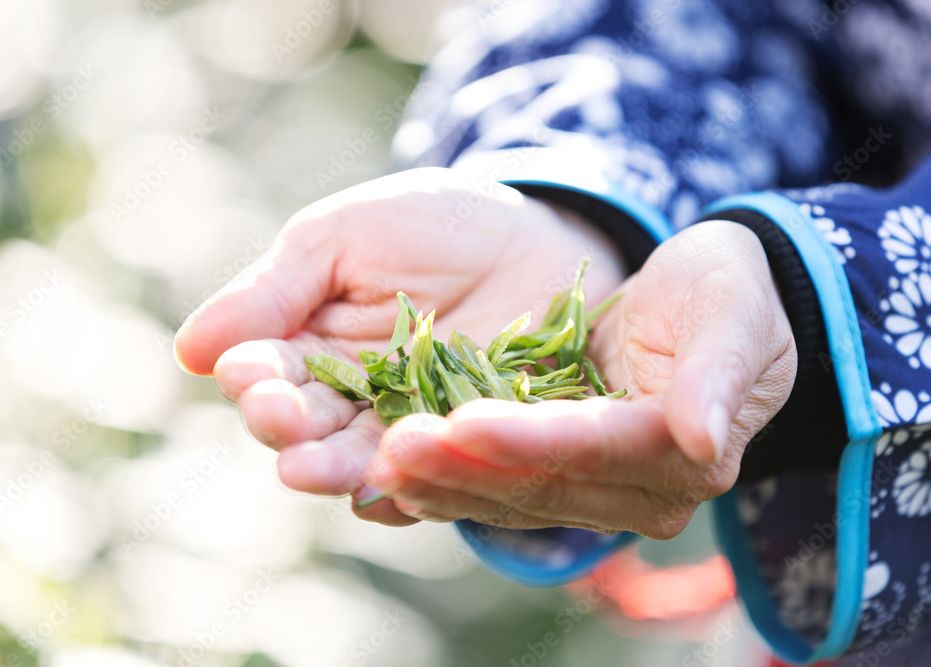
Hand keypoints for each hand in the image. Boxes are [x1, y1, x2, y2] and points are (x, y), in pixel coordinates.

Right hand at [173, 167, 626, 524]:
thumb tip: (187, 350)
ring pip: (358, 461)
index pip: (265, 373)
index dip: (254, 379)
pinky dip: (410, 484)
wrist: (539, 238)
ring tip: (321, 471)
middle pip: (304, 428)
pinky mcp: (460, 449)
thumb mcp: (343, 237)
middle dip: (289, 431)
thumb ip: (273, 291)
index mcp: (305, 345)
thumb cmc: (431, 223)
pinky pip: (428, 477)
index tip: (249, 378)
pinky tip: (395, 485)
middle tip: (284, 428)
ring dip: (336, 468)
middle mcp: (346, 398)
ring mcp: (403, 427)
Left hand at [362, 220, 796, 537]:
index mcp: (682, 455)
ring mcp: (595, 491)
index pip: (596, 448)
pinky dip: (446, 482)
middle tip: (393, 448)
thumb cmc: (727, 295)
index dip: (531, 440)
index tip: (464, 422)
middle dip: (465, 467)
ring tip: (377, 462)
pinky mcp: (558, 477)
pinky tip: (391, 472)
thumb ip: (718, 374)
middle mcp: (638, 491)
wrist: (706, 305)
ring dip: (442, 482)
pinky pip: (496, 488)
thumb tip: (704, 441)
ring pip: (508, 496)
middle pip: (541, 483)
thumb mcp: (733, 314)